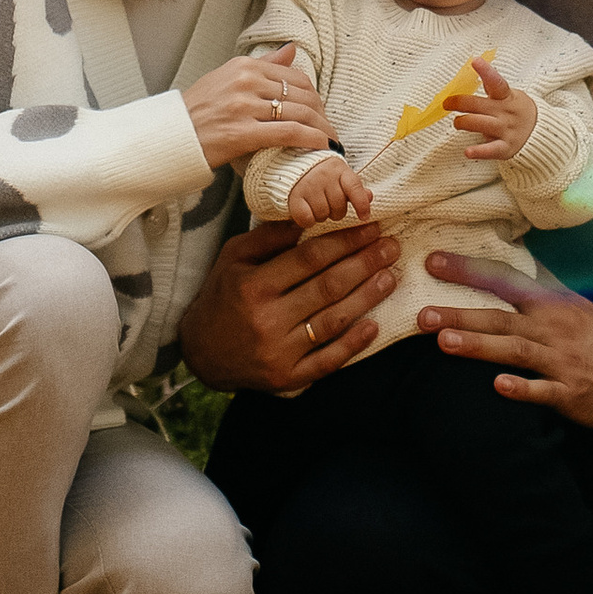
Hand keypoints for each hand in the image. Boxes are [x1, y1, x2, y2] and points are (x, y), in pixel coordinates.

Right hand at [178, 219, 398, 394]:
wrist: (201, 351)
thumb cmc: (222, 294)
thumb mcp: (234, 256)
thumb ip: (269, 236)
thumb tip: (308, 216)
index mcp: (253, 285)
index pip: (310, 258)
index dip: (345, 241)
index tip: (371, 228)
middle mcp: (267, 319)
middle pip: (327, 287)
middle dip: (365, 264)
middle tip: (391, 247)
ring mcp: (278, 352)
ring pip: (332, 322)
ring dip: (366, 298)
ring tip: (390, 277)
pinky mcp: (287, 378)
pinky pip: (327, 361)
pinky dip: (352, 345)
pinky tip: (374, 326)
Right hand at [183, 47, 330, 170]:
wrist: (169, 137)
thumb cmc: (197, 110)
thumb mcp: (227, 77)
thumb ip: (263, 64)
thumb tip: (292, 49)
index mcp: (244, 65)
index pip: (295, 76)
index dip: (315, 95)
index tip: (320, 111)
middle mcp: (245, 81)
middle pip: (302, 94)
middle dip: (322, 113)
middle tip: (329, 128)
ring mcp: (243, 107)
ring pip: (299, 113)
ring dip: (321, 128)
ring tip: (330, 140)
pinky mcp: (242, 133)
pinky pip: (288, 133)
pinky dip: (311, 139)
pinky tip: (322, 145)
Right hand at [287, 155, 375, 229]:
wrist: (295, 162)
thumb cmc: (323, 174)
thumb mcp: (342, 176)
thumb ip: (356, 189)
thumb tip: (370, 197)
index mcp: (339, 169)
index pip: (354, 187)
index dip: (361, 204)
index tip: (365, 217)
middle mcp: (323, 176)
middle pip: (339, 207)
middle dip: (336, 211)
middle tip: (328, 203)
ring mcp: (308, 185)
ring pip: (323, 214)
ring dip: (321, 215)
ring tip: (317, 205)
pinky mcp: (294, 196)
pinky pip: (307, 219)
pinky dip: (308, 221)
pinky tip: (307, 213)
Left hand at [415, 252, 592, 429]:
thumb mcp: (573, 304)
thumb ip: (541, 284)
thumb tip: (514, 255)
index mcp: (550, 304)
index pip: (504, 279)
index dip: (468, 269)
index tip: (433, 261)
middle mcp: (552, 329)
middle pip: (500, 317)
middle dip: (460, 313)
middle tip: (422, 314)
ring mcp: (560, 361)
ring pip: (515, 350)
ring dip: (480, 345)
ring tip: (445, 342)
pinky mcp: (570, 393)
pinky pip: (543, 390)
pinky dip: (522, 388)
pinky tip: (498, 386)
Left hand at [452, 58, 538, 163]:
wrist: (542, 134)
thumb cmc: (520, 111)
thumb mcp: (511, 95)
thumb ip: (494, 87)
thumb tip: (479, 65)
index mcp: (507, 97)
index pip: (496, 82)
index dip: (486, 71)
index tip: (475, 61)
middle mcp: (506, 113)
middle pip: (477, 105)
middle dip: (458, 102)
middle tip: (447, 103)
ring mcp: (506, 130)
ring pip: (478, 124)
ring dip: (462, 122)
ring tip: (458, 122)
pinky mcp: (505, 148)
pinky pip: (490, 150)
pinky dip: (478, 151)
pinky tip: (468, 151)